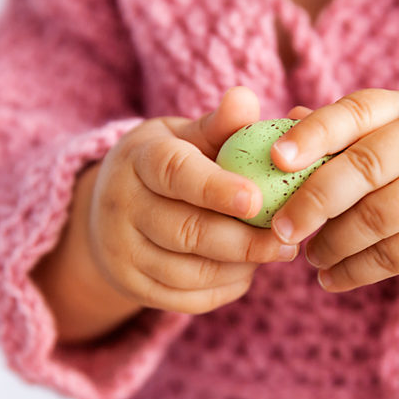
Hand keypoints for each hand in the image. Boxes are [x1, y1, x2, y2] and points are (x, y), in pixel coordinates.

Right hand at [89, 87, 298, 313]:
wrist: (109, 210)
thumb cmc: (168, 164)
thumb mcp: (184, 137)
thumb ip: (219, 125)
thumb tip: (246, 98)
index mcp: (138, 159)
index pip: (175, 174)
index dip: (216, 189)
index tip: (257, 201)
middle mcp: (121, 206)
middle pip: (185, 231)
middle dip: (243, 241)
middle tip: (289, 241)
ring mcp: (121, 252)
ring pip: (187, 272)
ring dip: (239, 267)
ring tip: (275, 253)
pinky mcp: (131, 287)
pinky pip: (185, 300)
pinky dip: (224, 289)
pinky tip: (247, 271)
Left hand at [268, 88, 398, 291]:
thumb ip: (347, 130)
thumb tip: (282, 123)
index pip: (353, 112)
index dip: (313, 134)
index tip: (276, 159)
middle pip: (364, 168)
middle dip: (314, 202)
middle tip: (281, 229)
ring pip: (378, 218)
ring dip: (335, 244)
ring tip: (311, 257)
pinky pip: (398, 255)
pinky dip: (358, 271)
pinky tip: (334, 278)